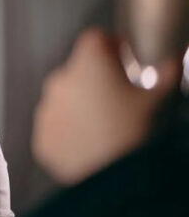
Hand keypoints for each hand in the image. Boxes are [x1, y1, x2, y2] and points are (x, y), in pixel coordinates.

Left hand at [32, 29, 181, 184]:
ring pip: (64, 99)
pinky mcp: (41, 135)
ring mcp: (46, 108)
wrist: (112, 177)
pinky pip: (56, 126)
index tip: (122, 58)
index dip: (111, 46)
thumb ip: (167, 73)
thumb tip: (174, 60)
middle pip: (78, 70)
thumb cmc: (134, 133)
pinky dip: (69, 130)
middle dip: (96, 79)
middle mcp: (60, 79)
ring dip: (80, 105)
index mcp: (88, 63)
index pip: (95, 39)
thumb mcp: (157, 100)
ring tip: (106, 125)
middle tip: (119, 98)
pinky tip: (91, 143)